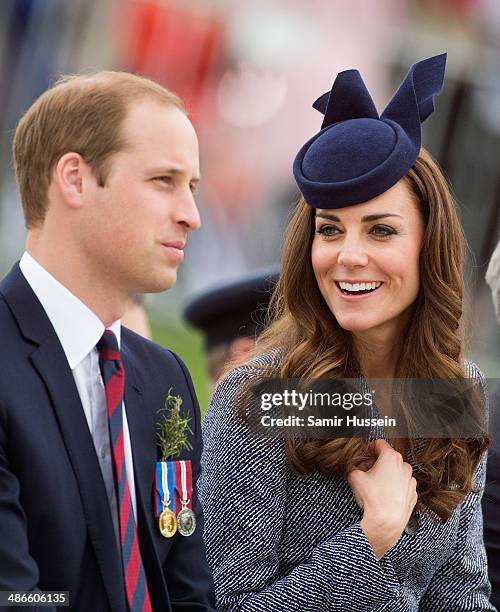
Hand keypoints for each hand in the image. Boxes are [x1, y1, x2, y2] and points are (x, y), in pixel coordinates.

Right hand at [347, 439, 417, 559]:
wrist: (386, 522)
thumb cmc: (373, 499)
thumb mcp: (354, 477)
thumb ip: (353, 467)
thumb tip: (355, 467)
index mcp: (391, 457)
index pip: (379, 443)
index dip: (369, 448)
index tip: (366, 454)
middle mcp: (403, 466)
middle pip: (388, 458)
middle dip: (377, 463)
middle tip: (367, 472)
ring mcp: (410, 480)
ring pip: (396, 471)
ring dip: (387, 475)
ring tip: (376, 486)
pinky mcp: (412, 493)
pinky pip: (402, 485)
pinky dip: (394, 487)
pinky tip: (385, 496)